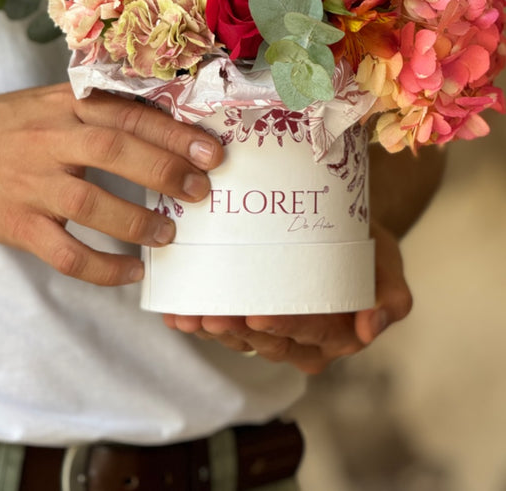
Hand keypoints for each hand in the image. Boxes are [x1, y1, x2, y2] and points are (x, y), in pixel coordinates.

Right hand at [0, 83, 222, 285]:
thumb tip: (172, 126)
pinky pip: (65, 253)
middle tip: (201, 191)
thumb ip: (104, 111)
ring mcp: (32, 184)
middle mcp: (51, 140)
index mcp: (67, 106)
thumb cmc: (15, 127)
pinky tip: (131, 272)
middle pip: (114, 150)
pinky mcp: (18, 224)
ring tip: (169, 234)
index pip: (128, 114)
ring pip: (90, 204)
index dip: (173, 133)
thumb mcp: (56, 103)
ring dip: (137, 222)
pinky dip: (103, 268)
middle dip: (164, 171)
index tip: (211, 153)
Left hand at [162, 220, 411, 373]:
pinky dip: (198, 320)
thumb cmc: (364, 245)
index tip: (259, 314)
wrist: (340, 227)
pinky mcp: (247, 320)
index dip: (284, 327)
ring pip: (240, 338)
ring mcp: (273, 332)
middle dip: (239, 330)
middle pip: (268, 340)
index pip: (311, 334)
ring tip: (190, 312)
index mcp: (339, 334)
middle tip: (214, 314)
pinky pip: (224, 326)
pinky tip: (177, 311)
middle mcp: (304, 341)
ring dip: (212, 328)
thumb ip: (390, 295)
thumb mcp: (387, 263)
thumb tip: (371, 328)